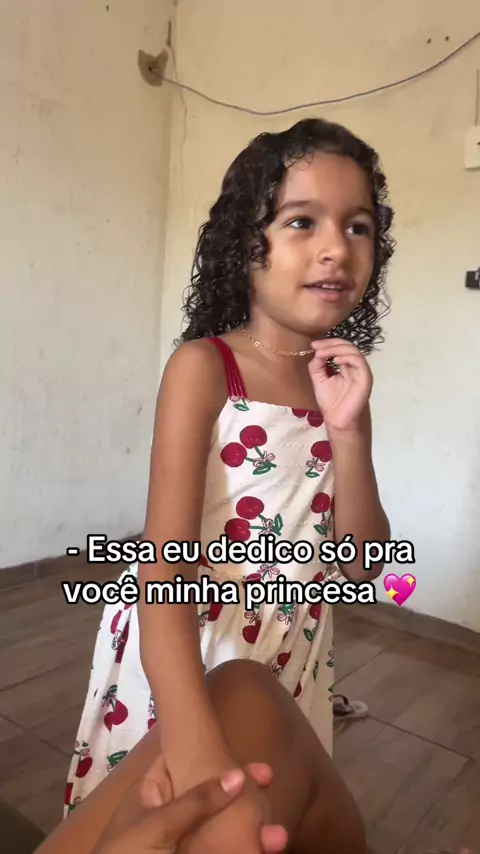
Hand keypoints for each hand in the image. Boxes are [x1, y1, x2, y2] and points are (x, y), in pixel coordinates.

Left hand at [95, 766, 286, 853]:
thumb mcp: (156, 826)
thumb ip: (196, 801)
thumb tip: (239, 774)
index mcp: (151, 794)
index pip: (182, 761)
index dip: (212, 752)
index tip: (246, 756)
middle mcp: (169, 815)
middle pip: (210, 795)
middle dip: (242, 793)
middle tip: (270, 783)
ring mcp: (183, 844)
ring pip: (222, 829)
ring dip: (252, 832)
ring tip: (279, 837)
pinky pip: (224, 852)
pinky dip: (245, 851)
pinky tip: (266, 849)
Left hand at [308, 338, 371, 433]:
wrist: (338, 420)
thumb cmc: (331, 402)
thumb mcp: (319, 380)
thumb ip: (317, 365)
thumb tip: (317, 351)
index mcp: (346, 366)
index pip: (340, 347)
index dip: (328, 343)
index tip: (313, 345)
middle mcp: (355, 366)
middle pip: (347, 346)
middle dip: (331, 343)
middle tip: (317, 346)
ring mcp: (361, 371)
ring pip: (353, 351)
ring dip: (336, 348)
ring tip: (322, 353)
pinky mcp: (365, 378)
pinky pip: (359, 362)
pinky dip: (347, 357)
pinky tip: (334, 359)